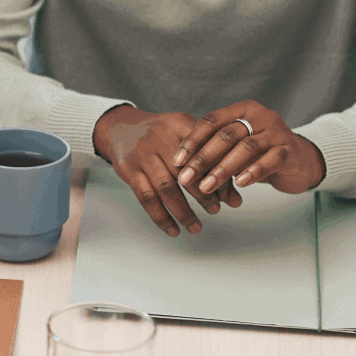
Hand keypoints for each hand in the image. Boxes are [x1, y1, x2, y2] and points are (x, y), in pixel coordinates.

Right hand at [93, 104, 235, 236]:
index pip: (204, 152)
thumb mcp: (187, 135)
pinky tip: (172, 229)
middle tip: (215, 210)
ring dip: (183, 212)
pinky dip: (161, 217)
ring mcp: (142, 155)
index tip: (226, 196)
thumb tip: (234, 198)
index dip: (217, 175)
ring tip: (196, 227)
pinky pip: (146, 198)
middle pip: (186, 171)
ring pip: (166, 189)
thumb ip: (212, 161)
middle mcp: (160, 138)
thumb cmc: (162, 135)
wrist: (121, 128)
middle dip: (203, 195)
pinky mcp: (129, 171)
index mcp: (180, 125)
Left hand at [174, 101, 325, 199]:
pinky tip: (239, 184)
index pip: (212, 121)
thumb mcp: (234, 147)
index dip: (192, 141)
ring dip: (223, 169)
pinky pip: (271, 160)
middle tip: (185, 178)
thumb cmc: (259, 153)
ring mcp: (277, 132)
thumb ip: (214, 150)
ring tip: (206, 187)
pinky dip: (253, 171)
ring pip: (246, 148)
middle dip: (203, 158)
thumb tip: (182, 168)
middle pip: (226, 135)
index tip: (176, 161)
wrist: (299, 161)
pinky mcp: (290, 151)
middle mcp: (261, 116)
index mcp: (243, 110)